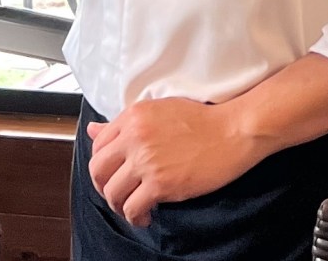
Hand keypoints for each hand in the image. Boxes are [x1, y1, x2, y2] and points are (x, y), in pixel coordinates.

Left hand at [87, 98, 256, 226]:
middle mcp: (135, 136)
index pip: (98, 144)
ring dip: (119, 204)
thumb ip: (125, 123)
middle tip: (118, 192)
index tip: (114, 172)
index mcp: (134, 115)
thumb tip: (94, 130)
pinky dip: (135, 217)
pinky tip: (146, 214)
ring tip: (133, 206)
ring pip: (112, 192)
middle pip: (98, 170)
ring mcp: (147, 160)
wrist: (233, 130)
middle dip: (104, 186)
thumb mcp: (160, 110)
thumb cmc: (203, 119)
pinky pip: (131, 208)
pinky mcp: (161, 183)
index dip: (103, 163)